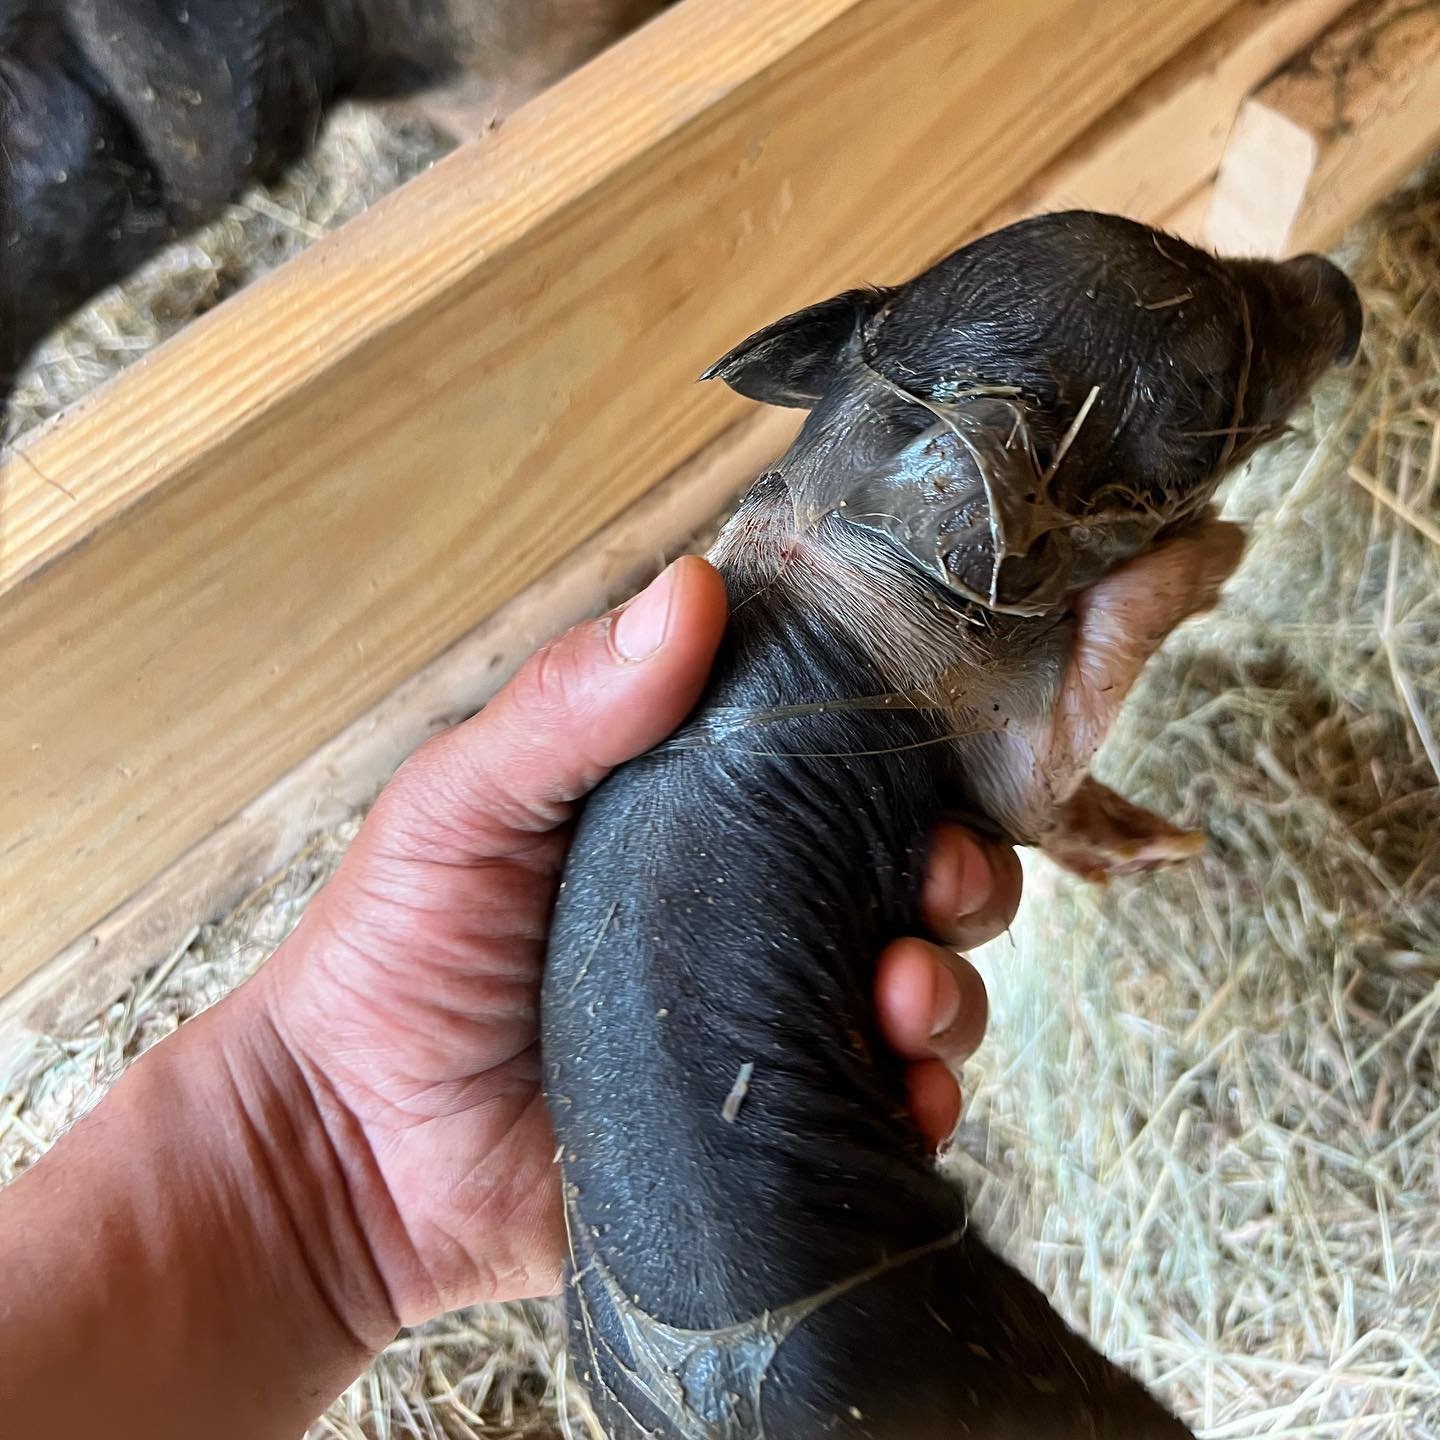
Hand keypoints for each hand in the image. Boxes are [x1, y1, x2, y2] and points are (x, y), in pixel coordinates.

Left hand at [257, 556, 1012, 1328]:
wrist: (349, 1156)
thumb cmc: (393, 953)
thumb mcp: (462, 803)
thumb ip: (568, 705)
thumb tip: (692, 586)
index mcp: (700, 821)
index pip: (837, 766)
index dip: (903, 752)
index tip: (931, 744)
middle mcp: (757, 918)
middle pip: (910, 877)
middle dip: (960, 874)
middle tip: (939, 884)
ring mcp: (769, 1026)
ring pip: (922, 991)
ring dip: (949, 989)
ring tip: (902, 1001)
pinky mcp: (770, 1131)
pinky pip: (885, 1114)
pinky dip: (924, 1102)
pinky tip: (908, 1098)